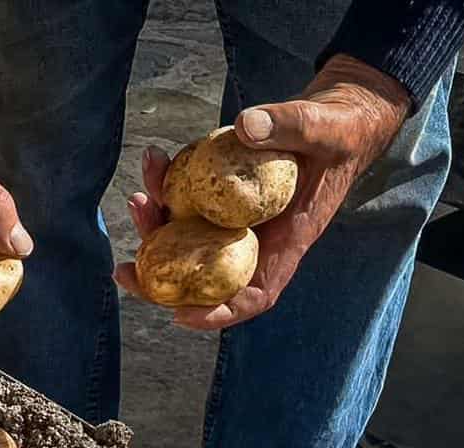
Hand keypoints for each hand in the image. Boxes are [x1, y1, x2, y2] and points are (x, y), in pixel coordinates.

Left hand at [115, 55, 410, 329]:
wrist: (335, 115)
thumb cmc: (340, 130)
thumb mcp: (324, 128)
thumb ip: (290, 126)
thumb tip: (245, 126)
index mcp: (287, 241)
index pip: (256, 293)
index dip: (219, 312)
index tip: (181, 316)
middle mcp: (256, 237)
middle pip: (204, 274)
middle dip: (160, 280)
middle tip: (123, 272)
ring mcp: (235, 218)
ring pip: (187, 237)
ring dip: (155, 226)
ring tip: (137, 199)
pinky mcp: (221, 194)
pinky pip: (187, 199)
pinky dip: (166, 186)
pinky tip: (155, 160)